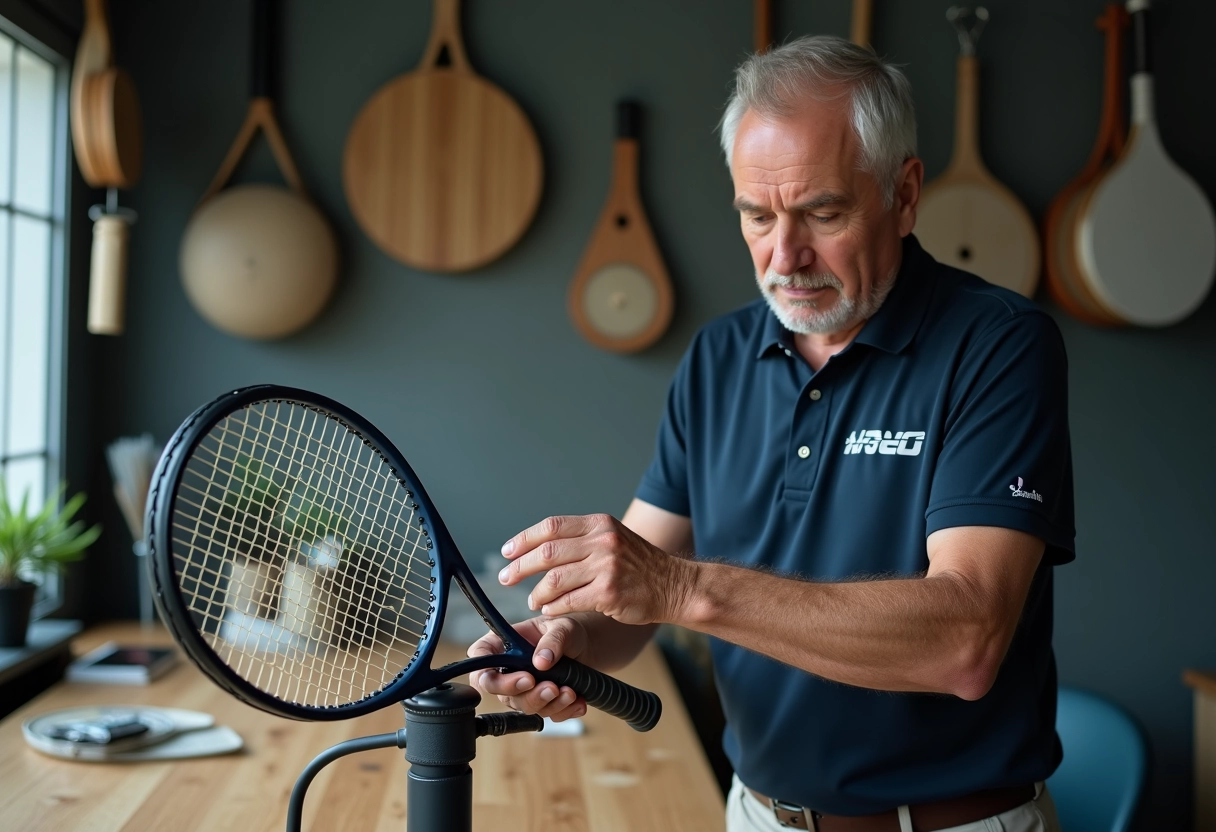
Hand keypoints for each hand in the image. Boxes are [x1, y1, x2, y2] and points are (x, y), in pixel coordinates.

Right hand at [467, 616, 587, 720]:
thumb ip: (552, 640)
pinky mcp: (541, 703)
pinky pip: (547, 715)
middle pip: (500, 692)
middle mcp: (507, 669)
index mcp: (500, 645)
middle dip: (526, 694)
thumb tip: (541, 661)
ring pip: (524, 706)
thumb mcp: (562, 626)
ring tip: (568, 692)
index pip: (480, 663)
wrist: (586, 646)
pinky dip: (564, 710)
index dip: (491, 677)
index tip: (523, 678)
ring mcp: (522, 689)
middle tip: (550, 687)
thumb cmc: (565, 631)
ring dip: (547, 703)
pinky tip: (577, 700)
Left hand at [497, 513, 692, 625]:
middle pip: (547, 552)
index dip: (524, 539)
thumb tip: (538, 547)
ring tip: (532, 601)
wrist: (673, 585)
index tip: (507, 552)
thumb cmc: (639, 565)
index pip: (551, 526)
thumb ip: (581, 538)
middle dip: (520, 567)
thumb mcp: (613, 538)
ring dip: (536, 593)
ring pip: (554, 580)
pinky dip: (553, 607)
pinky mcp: (609, 593)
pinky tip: (548, 610)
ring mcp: (606, 567)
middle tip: (506, 578)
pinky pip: (568, 601)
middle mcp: (602, 541)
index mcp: (599, 524)